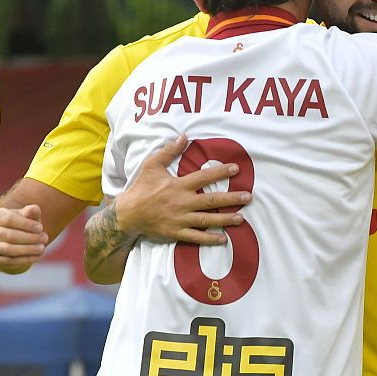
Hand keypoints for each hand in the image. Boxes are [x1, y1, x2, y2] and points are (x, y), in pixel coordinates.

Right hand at [0, 204, 47, 273]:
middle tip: (45, 238)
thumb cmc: (21, 223)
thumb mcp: (26, 215)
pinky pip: (10, 261)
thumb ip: (31, 211)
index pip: (9, 220)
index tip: (41, 228)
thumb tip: (34, 209)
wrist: (11, 238)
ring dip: (28, 250)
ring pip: (9, 249)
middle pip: (10, 236)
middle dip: (30, 238)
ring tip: (42, 248)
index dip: (26, 224)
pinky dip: (26, 259)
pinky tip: (38, 256)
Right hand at [115, 134, 249, 244]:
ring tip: (241, 218)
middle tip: (248, 197)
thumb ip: (169, 151)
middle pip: (211, 200)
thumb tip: (184, 136)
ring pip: (207, 220)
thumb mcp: (152, 165)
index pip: (204, 177)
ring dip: (226, 219)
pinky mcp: (176, 232)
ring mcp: (180, 219)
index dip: (221, 172)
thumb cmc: (141, 188)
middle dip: (231, 198)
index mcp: (178, 185)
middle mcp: (182, 202)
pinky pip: (196, 237)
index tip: (236, 169)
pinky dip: (210, 239)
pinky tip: (223, 239)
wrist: (128, 213)